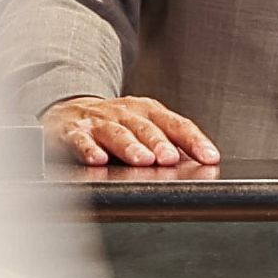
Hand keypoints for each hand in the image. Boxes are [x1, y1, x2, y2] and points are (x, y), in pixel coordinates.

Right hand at [41, 95, 220, 170]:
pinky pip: (80, 140)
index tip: (209, 157)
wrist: (67, 112)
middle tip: (170, 158)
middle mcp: (124, 113)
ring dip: (130, 147)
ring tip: (142, 160)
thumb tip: (197, 165)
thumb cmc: (112, 125)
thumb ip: (168, 144)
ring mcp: (98, 122)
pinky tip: (97, 160)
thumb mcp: (142, 127)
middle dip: (159, 143)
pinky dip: (88, 149)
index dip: (194, 140)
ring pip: (116, 133)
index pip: (175, 124)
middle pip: (146, 127)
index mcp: (147, 111)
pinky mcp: (72, 132)